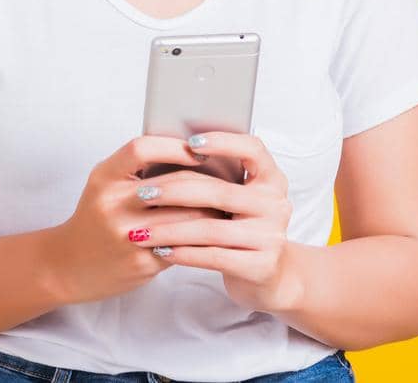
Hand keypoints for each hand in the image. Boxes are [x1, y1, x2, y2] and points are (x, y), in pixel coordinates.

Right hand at [46, 134, 221, 304]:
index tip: (199, 149)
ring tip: (227, 207)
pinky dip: (201, 238)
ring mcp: (126, 235)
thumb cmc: (95, 220)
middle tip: (228, 181)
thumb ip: (136, 171)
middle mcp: (112, 204)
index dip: (174, 147)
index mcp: (103, 178)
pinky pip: (183, 245)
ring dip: (212, 212)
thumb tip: (190, 155)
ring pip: (185, 217)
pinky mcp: (141, 262)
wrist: (68, 265)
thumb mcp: (104, 186)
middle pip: (173, 185)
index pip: (141, 149)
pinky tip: (213, 234)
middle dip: (206, 184)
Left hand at [128, 131, 304, 312]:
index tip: (190, 142)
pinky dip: (183, 253)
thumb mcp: (237, 199)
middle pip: (219, 192)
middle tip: (143, 193)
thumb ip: (217, 178)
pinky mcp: (261, 266)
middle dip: (174, 192)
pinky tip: (161, 250)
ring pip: (211, 228)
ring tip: (142, 231)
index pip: (252, 149)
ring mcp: (271, 237)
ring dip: (170, 229)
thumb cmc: (240, 227)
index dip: (222, 142)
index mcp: (271, 179)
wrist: (268, 275)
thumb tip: (167, 152)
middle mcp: (276, 205)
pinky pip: (214, 257)